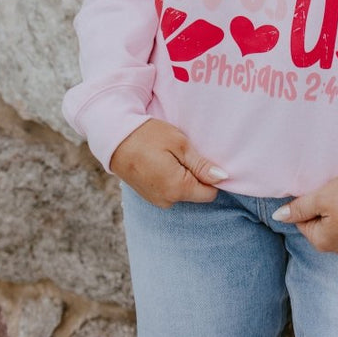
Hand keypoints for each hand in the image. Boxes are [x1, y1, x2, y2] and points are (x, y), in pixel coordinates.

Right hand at [110, 119, 227, 207]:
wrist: (114, 137)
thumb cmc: (148, 136)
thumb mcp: (179, 144)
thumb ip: (201, 165)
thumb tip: (223, 178)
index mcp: (177, 189)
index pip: (210, 193)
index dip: (211, 175)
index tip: (202, 157)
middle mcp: (167, 200)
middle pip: (196, 192)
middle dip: (195, 174)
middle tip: (183, 152)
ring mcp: (156, 200)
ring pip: (183, 190)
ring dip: (182, 175)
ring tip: (169, 154)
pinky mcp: (148, 195)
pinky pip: (169, 189)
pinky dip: (170, 177)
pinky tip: (160, 161)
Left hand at [272, 173, 337, 252]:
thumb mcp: (322, 198)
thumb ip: (299, 207)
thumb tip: (278, 216)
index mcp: (321, 242)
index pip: (301, 219)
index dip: (308, 201)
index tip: (320, 191)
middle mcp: (336, 248)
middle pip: (317, 221)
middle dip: (322, 205)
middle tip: (333, 191)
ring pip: (333, 220)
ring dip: (336, 207)